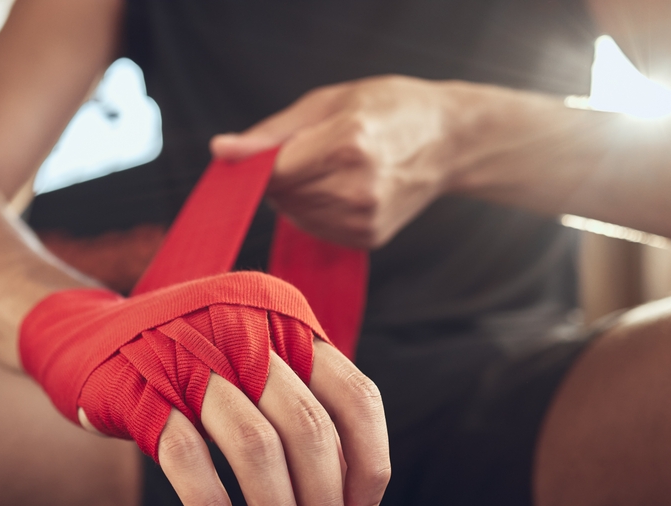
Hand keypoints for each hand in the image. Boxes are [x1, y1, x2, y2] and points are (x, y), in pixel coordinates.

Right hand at [147, 341, 388, 505]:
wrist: (89, 337)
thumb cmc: (189, 363)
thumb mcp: (253, 363)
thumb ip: (300, 407)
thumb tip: (351, 490)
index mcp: (285, 323)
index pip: (354, 396)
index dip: (369, 465)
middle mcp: (244, 331)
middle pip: (309, 429)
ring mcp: (190, 358)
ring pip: (256, 446)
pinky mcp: (142, 391)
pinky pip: (188, 457)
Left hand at [211, 76, 461, 248]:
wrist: (450, 141)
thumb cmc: (390, 110)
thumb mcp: (328, 102)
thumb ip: (270, 133)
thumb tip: (221, 151)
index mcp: (347, 144)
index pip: (274, 173)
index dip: (257, 166)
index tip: (255, 158)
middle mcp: (357, 188)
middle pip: (282, 196)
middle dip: (282, 177)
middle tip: (312, 150)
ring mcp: (365, 218)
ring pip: (294, 216)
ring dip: (297, 195)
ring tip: (331, 167)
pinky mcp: (368, 238)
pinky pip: (316, 229)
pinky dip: (317, 211)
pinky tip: (343, 189)